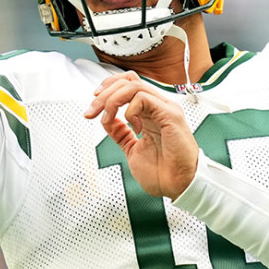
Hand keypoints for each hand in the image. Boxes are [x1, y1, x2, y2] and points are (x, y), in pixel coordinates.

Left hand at [85, 71, 198, 198]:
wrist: (177, 187)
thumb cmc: (163, 172)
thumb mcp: (131, 149)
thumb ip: (120, 133)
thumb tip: (107, 120)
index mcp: (151, 112)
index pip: (129, 83)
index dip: (109, 87)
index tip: (94, 102)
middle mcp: (158, 107)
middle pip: (128, 81)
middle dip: (104, 94)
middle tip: (92, 112)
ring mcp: (165, 109)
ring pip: (134, 86)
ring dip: (112, 100)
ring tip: (106, 118)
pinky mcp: (170, 115)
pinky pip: (144, 99)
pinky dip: (130, 111)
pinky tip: (134, 127)